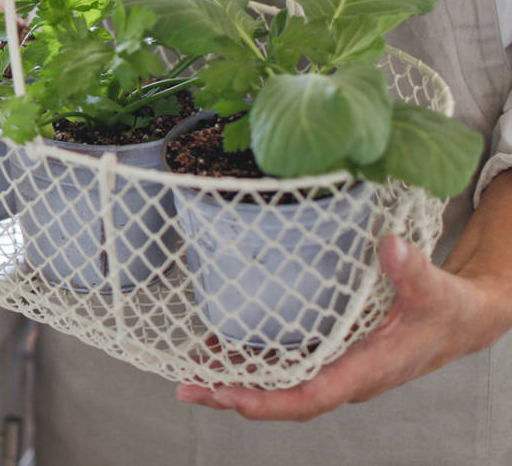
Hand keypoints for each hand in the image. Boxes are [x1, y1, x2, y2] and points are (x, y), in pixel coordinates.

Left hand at [176, 232, 508, 420]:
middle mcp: (344, 374)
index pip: (311, 397)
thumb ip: (412, 270)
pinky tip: (224, 344)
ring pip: (279, 380)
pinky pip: (287, 360)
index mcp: (366, 369)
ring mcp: (334, 363)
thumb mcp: (435, 289)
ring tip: (192, 368)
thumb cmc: (447, 310)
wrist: (459, 318)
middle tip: (188, 386)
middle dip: (234, 393)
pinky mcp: (331, 349)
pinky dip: (255, 356)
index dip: (268, 400)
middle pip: (282, 396)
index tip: (230, 396)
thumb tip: (391, 247)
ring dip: (236, 377)